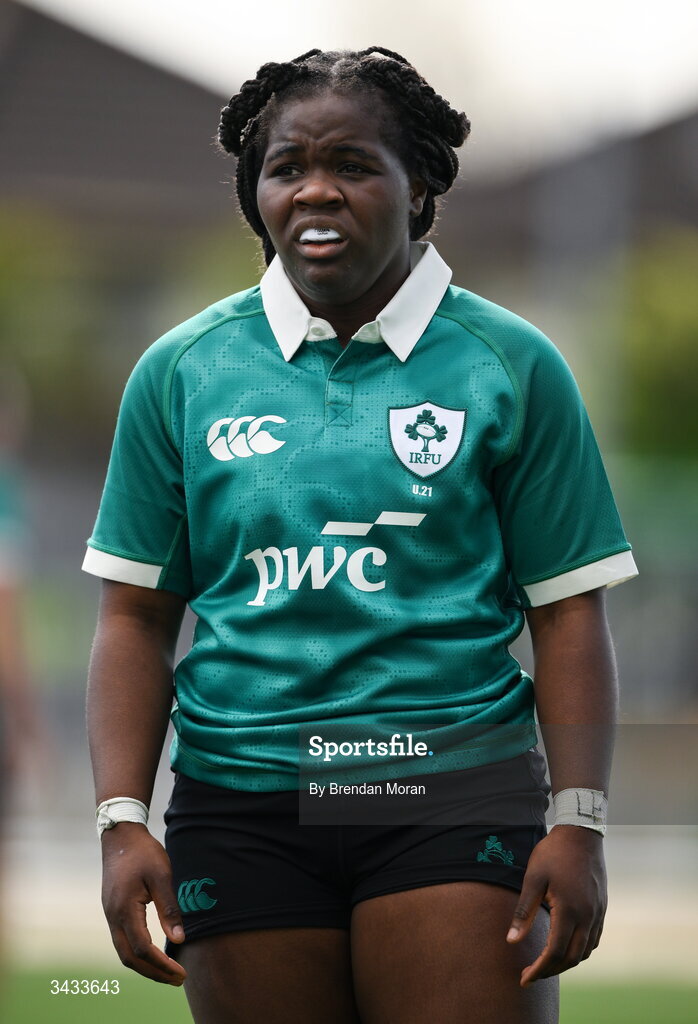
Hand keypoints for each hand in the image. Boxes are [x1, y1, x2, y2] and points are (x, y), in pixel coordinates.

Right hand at [101, 821, 186, 984]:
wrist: (120, 835)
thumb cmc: (143, 852)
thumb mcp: (161, 876)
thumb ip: (169, 908)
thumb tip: (180, 938)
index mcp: (124, 910)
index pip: (143, 949)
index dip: (162, 964)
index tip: (182, 972)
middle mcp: (113, 917)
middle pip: (130, 959)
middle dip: (154, 973)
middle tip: (178, 979)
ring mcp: (110, 915)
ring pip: (124, 952)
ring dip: (145, 967)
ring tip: (168, 973)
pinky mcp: (112, 911)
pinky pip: (123, 941)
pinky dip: (138, 955)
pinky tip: (154, 954)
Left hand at [506, 825, 606, 986]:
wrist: (582, 834)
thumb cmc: (553, 853)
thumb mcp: (533, 878)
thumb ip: (524, 912)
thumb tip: (511, 941)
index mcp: (570, 911)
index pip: (555, 952)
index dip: (539, 969)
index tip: (524, 978)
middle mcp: (588, 916)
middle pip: (572, 958)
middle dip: (551, 970)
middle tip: (531, 974)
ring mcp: (598, 913)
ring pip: (585, 951)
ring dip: (566, 963)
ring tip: (546, 964)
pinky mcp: (602, 907)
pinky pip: (594, 939)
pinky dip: (580, 950)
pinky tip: (566, 947)